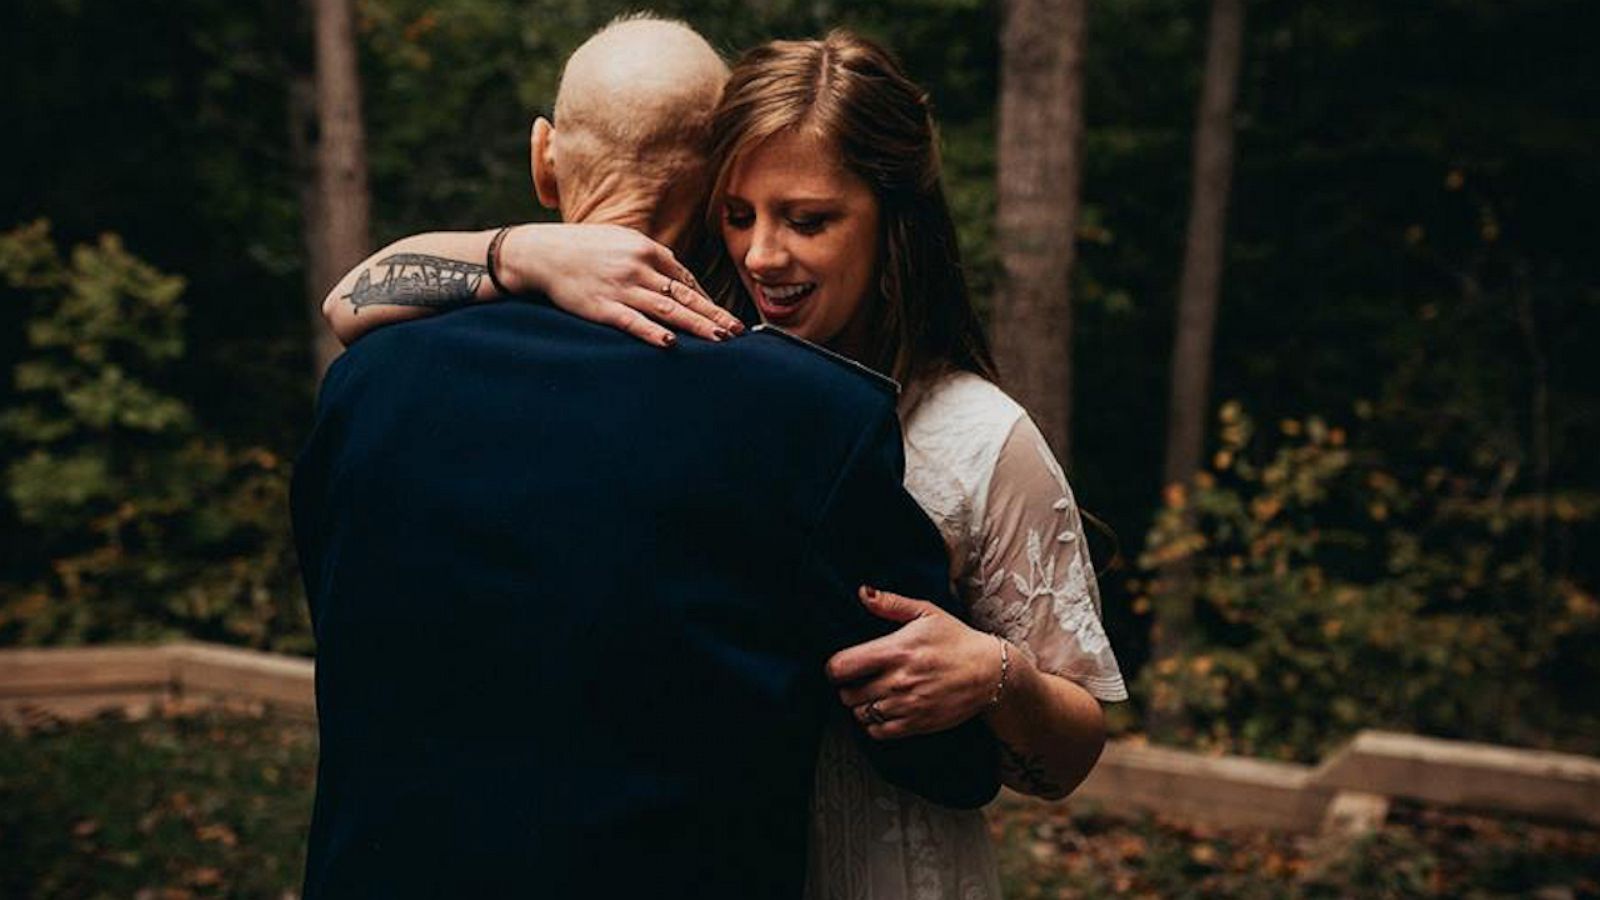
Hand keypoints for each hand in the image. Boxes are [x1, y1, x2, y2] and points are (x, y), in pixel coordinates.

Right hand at [502, 224, 744, 346]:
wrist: (541, 253)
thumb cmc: (584, 247)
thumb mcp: (622, 241)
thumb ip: (651, 257)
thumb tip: (678, 279)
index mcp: (646, 249)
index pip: (686, 278)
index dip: (707, 300)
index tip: (724, 317)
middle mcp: (638, 267)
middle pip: (685, 296)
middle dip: (714, 316)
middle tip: (738, 333)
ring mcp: (621, 288)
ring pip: (667, 310)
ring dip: (697, 326)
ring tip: (720, 340)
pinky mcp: (601, 307)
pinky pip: (632, 322)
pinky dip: (653, 333)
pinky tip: (671, 344)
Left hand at [825, 586, 1000, 739]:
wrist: (990, 672)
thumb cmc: (956, 639)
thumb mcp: (927, 612)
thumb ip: (891, 604)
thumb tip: (862, 592)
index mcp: (896, 651)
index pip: (842, 667)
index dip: (834, 668)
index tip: (841, 667)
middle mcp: (899, 681)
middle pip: (848, 695)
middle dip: (847, 688)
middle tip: (858, 681)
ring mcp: (908, 705)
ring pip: (861, 715)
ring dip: (860, 706)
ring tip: (872, 695)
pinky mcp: (918, 724)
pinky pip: (879, 733)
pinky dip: (874, 725)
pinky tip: (883, 711)